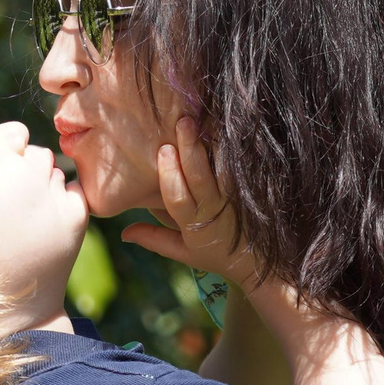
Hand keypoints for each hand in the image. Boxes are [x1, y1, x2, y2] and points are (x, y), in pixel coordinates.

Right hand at [118, 118, 262, 287]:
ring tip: (205, 120)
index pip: (178, 197)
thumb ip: (154, 239)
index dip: (170, 175)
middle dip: (190, 149)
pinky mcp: (249, 193)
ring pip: (222, 170)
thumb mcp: (184, 254)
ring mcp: (234, 200)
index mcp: (193, 225)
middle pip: (200, 177)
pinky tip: (226, 130)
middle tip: (183, 123)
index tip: (163, 150)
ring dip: (213, 145)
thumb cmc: (217, 256)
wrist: (259, 265)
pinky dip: (233, 150)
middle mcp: (213, 210)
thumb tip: (124, 233)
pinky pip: (240, 170)